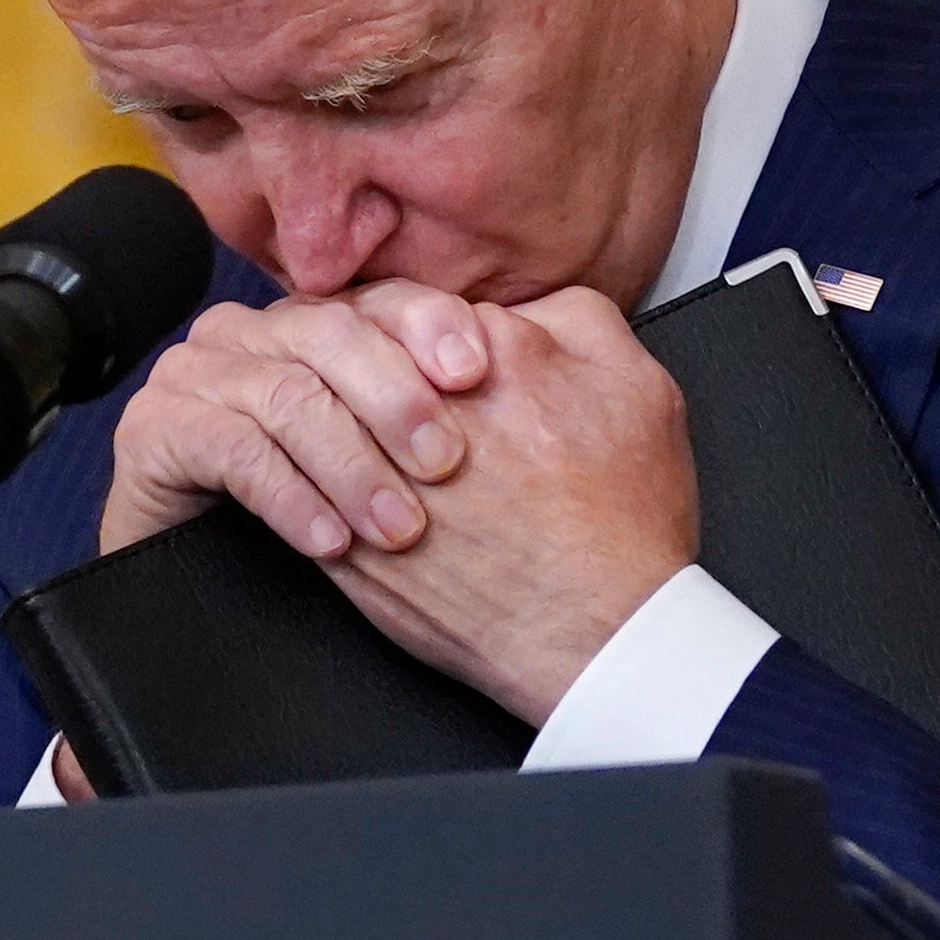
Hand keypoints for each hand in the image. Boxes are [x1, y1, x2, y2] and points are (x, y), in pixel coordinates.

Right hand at [96, 285, 509, 562]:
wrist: (217, 600)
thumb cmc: (336, 531)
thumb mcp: (409, 466)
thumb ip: (468, 402)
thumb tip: (549, 340)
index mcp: (322, 326)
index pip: (382, 301)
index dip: (432, 327)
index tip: (479, 374)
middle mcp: (258, 334)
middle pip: (332, 335)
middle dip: (395, 399)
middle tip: (447, 466)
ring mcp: (200, 375)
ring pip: (286, 393)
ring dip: (350, 465)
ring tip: (399, 529)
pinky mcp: (156, 427)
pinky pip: (230, 447)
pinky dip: (289, 495)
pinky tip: (329, 539)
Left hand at [321, 286, 694, 723]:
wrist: (602, 636)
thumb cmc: (623, 528)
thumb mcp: (642, 390)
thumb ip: (580, 321)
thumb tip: (528, 305)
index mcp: (499, 357)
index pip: (414, 304)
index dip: (411, 330)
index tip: (420, 358)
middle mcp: (429, 411)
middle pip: (351, 350)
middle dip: (352, 365)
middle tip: (367, 386)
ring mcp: (380, 477)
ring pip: (314, 414)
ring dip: (319, 417)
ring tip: (338, 431)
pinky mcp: (351, 544)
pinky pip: (298, 489)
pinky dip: (306, 481)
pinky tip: (331, 489)